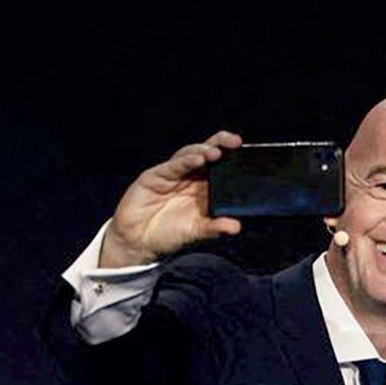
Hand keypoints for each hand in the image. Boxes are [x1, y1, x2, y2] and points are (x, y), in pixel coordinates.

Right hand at [97, 133, 243, 269]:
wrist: (138, 242)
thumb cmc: (169, 234)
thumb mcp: (195, 232)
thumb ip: (214, 227)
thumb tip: (236, 226)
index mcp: (204, 186)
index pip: (222, 165)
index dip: (233, 157)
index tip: (247, 152)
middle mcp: (191, 176)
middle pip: (208, 152)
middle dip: (222, 144)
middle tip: (235, 142)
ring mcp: (173, 174)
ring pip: (191, 154)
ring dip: (204, 150)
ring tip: (215, 153)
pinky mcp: (155, 175)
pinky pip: (172, 166)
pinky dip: (184, 161)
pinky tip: (197, 159)